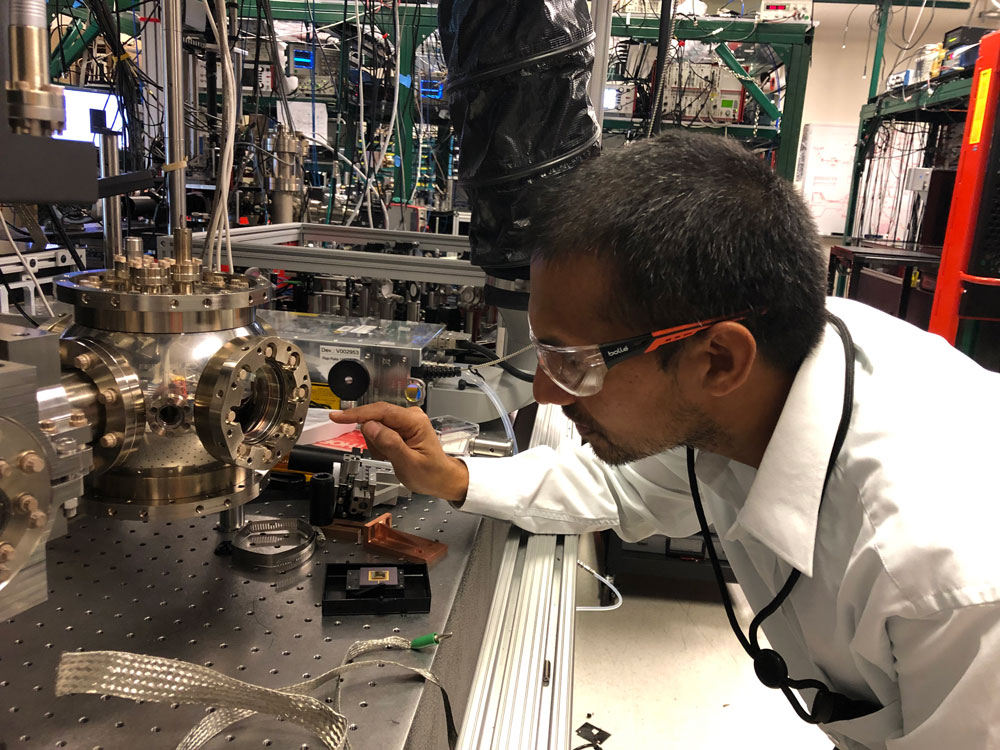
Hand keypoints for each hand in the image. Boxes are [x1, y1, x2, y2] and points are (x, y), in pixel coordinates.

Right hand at [330, 403, 469, 500]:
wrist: (441, 478)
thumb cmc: (430, 473)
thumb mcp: (408, 463)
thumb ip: (389, 443)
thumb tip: (370, 426)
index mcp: (414, 421)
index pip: (380, 411)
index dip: (357, 414)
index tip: (338, 417)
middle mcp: (410, 416)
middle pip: (375, 418)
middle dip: (373, 440)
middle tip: (385, 456)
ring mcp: (405, 420)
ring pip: (375, 426)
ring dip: (377, 444)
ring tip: (391, 457)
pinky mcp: (400, 426)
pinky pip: (379, 432)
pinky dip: (380, 445)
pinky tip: (391, 454)